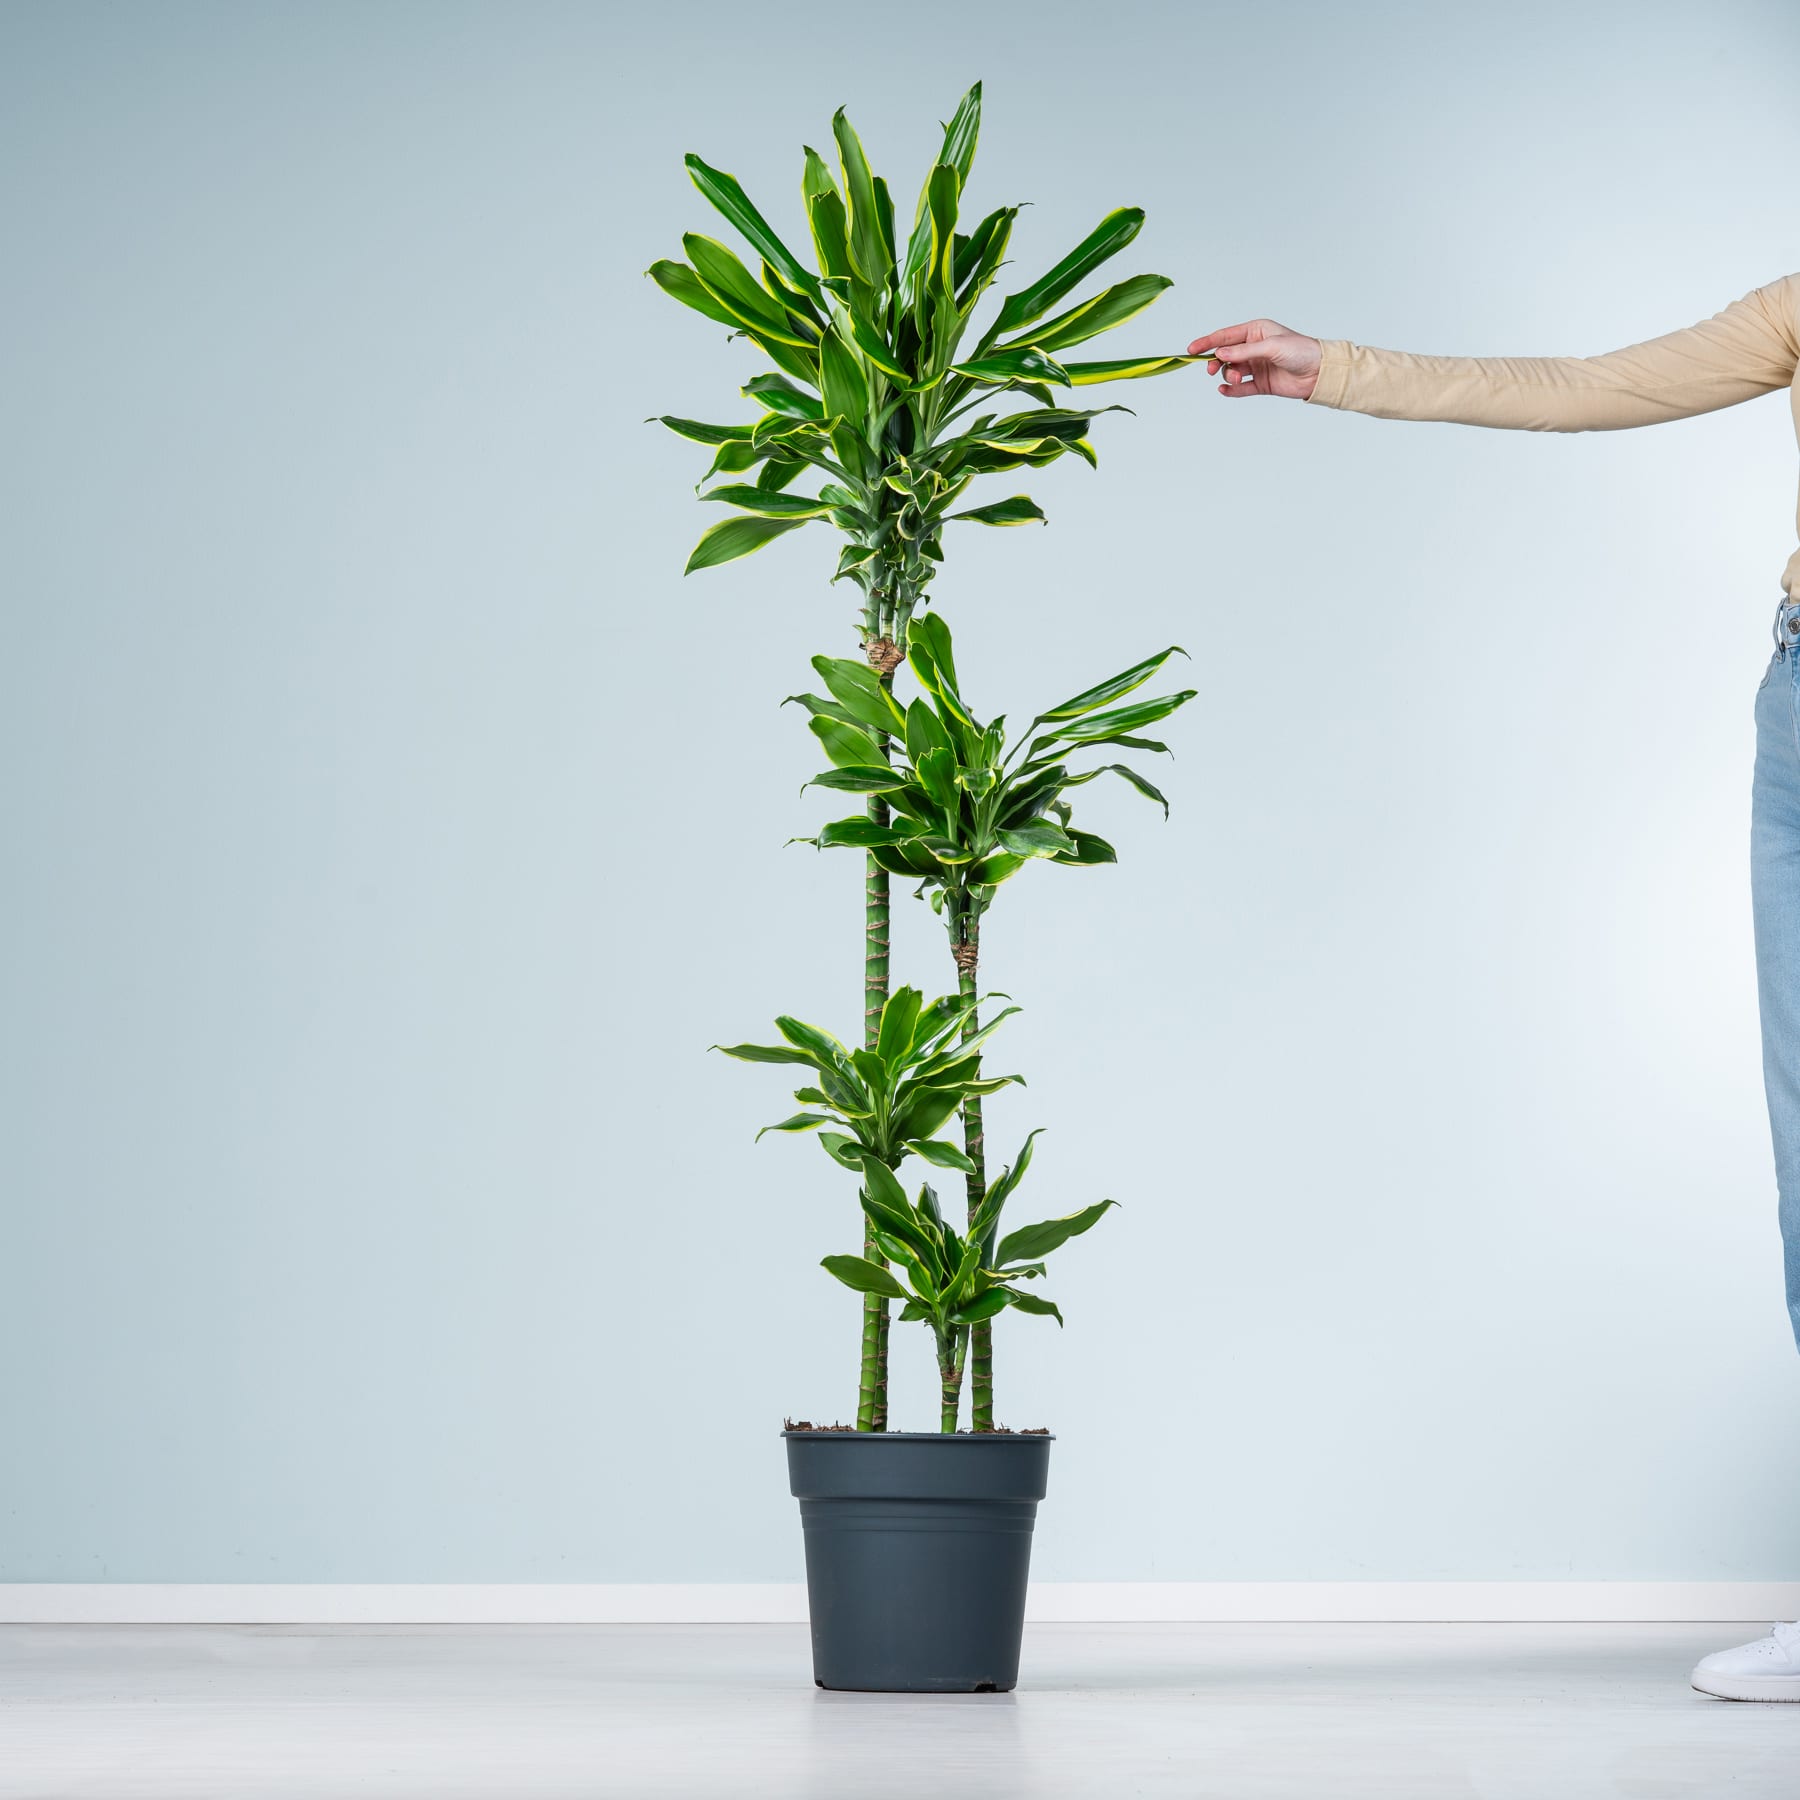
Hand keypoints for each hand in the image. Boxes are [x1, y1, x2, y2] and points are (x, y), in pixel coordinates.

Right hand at [1187, 320, 1321, 400]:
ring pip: (1232, 372)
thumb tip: (1220, 355)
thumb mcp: (1271, 347)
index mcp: (1256, 331)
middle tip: (1212, 370)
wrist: (1319, 372)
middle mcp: (1254, 348)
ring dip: (1229, 376)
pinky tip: (1225, 391)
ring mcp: (1256, 366)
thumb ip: (1244, 352)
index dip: (1207, 342)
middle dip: (1216, 363)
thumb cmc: (1301, 351)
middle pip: (1225, 355)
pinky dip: (1231, 390)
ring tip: (1237, 379)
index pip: (1226, 336)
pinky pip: (1240, 388)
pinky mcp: (1261, 383)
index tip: (1191, 350)